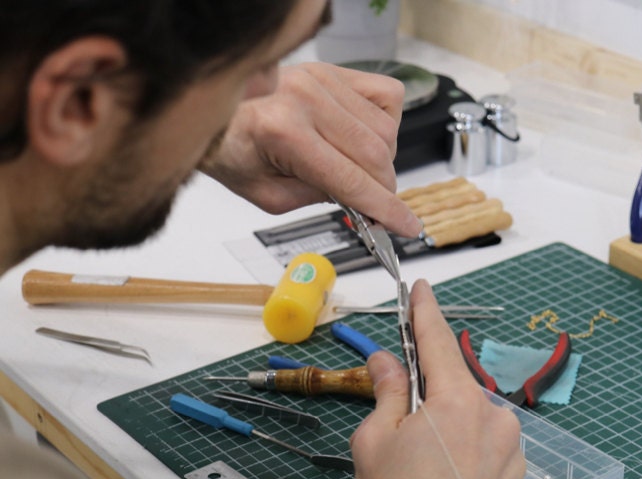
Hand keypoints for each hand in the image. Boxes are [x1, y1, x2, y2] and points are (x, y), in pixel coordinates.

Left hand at [201, 62, 421, 236]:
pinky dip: (385, 123)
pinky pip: (386, 97)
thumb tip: (365, 202)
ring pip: (386, 131)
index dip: (386, 208)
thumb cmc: (232, 150)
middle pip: (377, 156)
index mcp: (284, 133)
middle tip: (372, 204)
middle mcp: (306, 99)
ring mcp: (322, 79)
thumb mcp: (269, 195)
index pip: (353, 180)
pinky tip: (361, 136)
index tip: (408, 225)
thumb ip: (320, 199)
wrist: (214, 110)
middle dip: (382, 189)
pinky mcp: (331, 71)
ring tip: (354, 167)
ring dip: (381, 159)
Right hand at [350, 280, 524, 478]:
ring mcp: (513, 452)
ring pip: (474, 425)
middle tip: (402, 432)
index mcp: (458, 401)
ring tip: (423, 474)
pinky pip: (491, 456)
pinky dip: (470, 461)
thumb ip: (387, 391)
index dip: (426, 312)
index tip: (423, 289)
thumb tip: (387, 360)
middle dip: (429, 400)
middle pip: (456, 390)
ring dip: (451, 434)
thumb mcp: (375, 440)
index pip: (438, 342)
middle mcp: (495, 419)